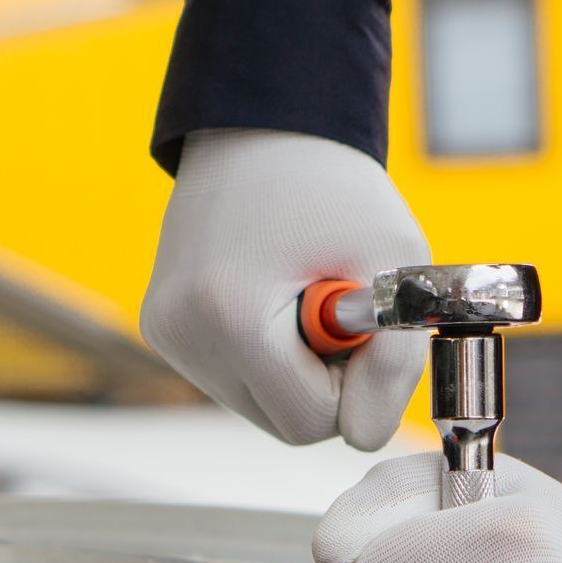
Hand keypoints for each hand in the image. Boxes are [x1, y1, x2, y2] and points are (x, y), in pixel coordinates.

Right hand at [141, 129, 429, 449]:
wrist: (267, 128)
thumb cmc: (336, 190)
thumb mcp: (396, 267)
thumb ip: (396, 362)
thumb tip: (366, 435)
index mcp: (229, 317)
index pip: (312, 422)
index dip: (357, 382)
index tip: (365, 325)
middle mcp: (181, 334)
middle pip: (287, 423)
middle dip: (330, 379)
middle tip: (341, 305)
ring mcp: (165, 334)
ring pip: (264, 407)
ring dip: (302, 369)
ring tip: (306, 294)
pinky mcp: (164, 329)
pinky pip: (240, 380)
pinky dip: (273, 356)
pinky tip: (277, 299)